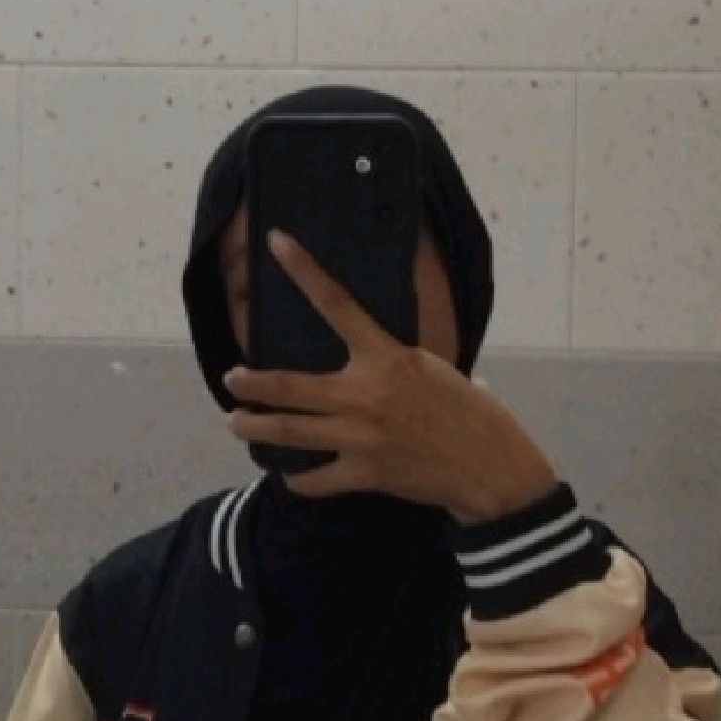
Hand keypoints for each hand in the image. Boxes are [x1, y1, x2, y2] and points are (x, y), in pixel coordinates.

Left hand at [222, 229, 556, 524]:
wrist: (490, 468)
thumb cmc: (468, 412)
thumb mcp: (432, 368)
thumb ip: (392, 360)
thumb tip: (369, 352)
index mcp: (386, 357)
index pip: (337, 304)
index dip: (304, 270)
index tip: (275, 241)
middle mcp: (364, 394)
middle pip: (288, 387)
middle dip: (251, 383)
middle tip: (231, 379)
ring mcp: (359, 438)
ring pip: (288, 432)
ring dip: (254, 426)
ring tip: (235, 421)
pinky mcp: (363, 475)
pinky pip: (314, 479)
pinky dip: (297, 478)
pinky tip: (287, 474)